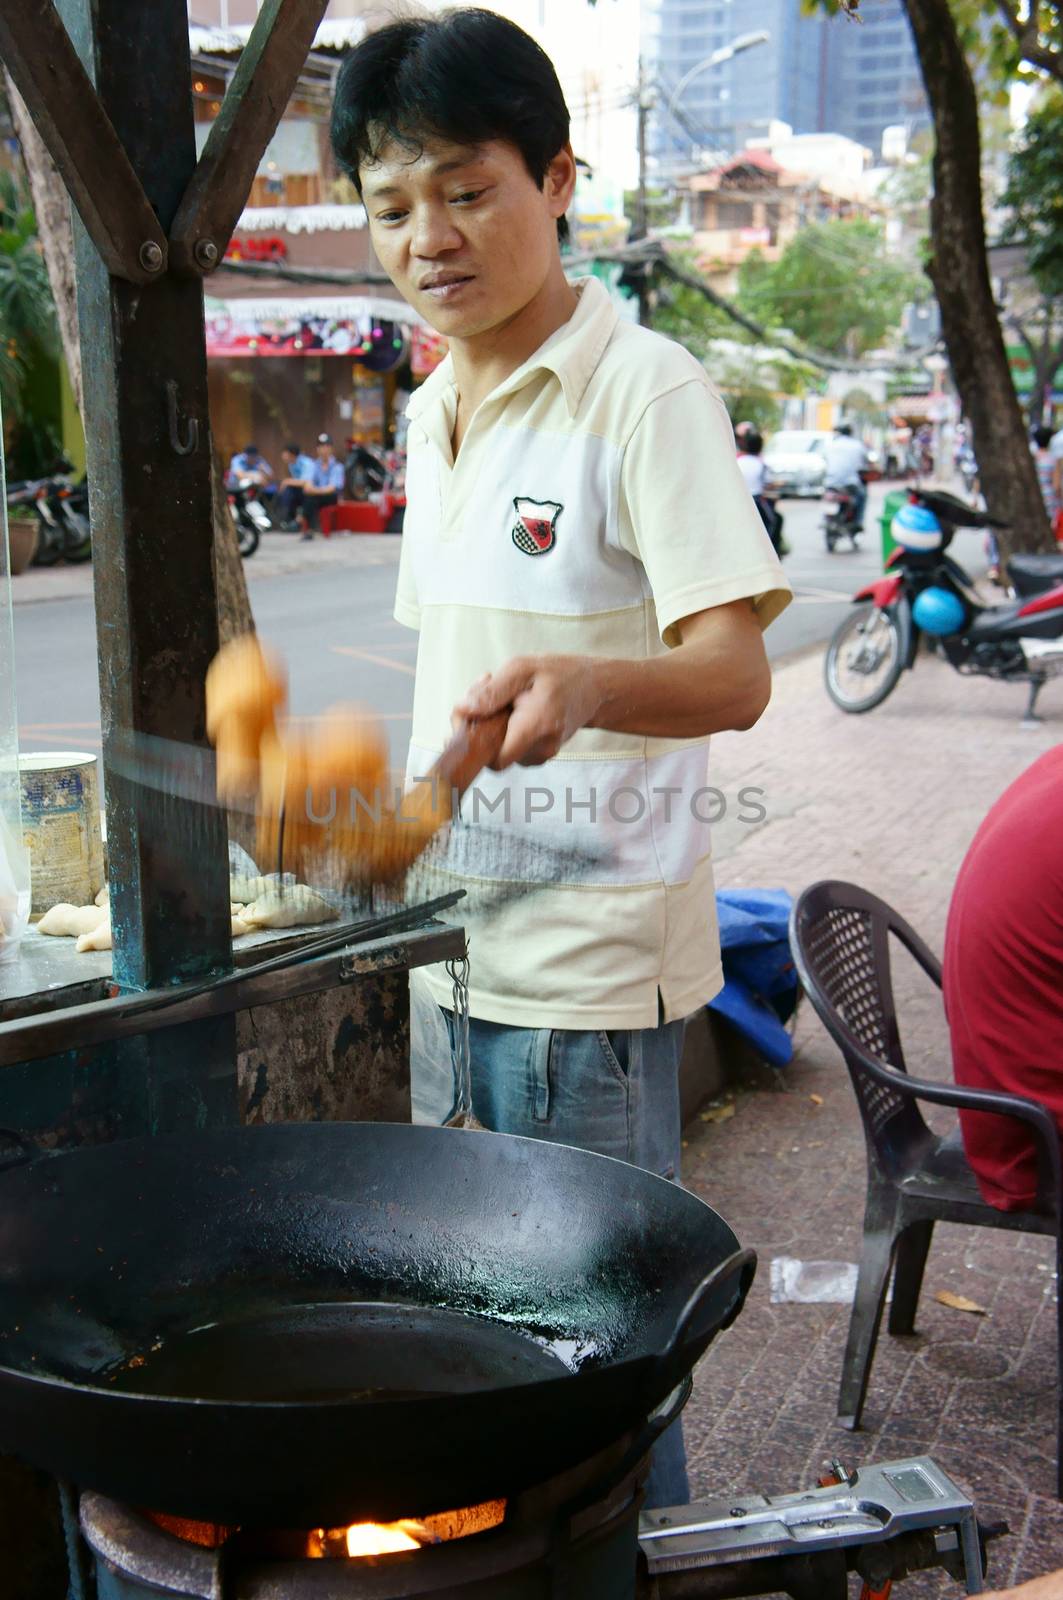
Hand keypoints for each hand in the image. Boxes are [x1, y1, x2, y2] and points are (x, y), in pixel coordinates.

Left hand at [453, 655, 602, 768]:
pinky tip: (514, 707)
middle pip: (494, 753)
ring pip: (502, 750)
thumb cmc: (559, 674)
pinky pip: (513, 748)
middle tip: (488, 690)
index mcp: (536, 727)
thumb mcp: (522, 669)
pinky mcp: (540, 754)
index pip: (496, 761)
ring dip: (494, 725)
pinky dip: (506, 730)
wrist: (594, 687)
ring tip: (506, 696)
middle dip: (482, 725)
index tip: (474, 715)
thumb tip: (463, 710)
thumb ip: (492, 691)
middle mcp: (541, 749)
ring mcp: (542, 755)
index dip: (477, 744)